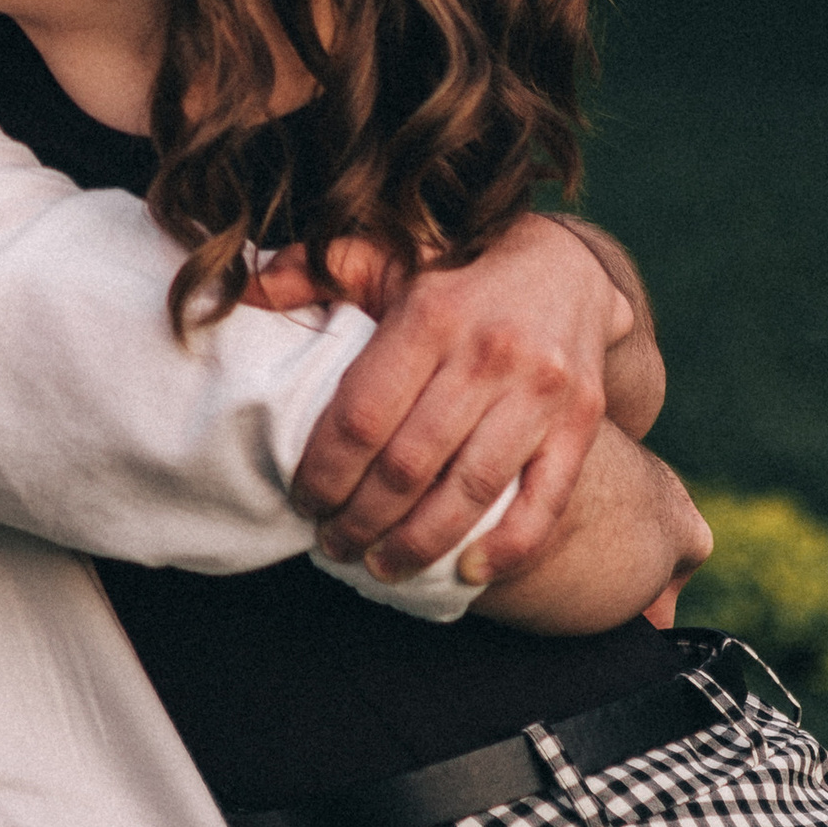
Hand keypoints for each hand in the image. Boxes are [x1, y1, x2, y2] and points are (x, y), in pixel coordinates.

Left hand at [284, 212, 631, 587]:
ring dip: (419, 544)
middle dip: (361, 518)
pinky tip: (467, 572)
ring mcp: (542, 391)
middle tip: (334, 544)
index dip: (325, 471)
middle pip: (409, 465)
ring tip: (382, 565)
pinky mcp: (583, 422)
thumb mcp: (386, 254)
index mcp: (430, 314)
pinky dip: (507, 548)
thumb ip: (315, 268)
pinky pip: (546, 502)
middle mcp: (489, 353)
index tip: (303, 501)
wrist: (567, 266)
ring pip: (471, 492)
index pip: (362, 416)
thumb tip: (244, 284)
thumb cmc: (456, 272)